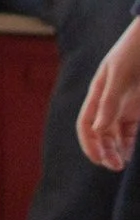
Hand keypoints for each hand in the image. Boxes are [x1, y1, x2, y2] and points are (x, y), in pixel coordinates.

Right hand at [81, 16, 139, 169]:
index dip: (89, 143)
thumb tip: (97, 130)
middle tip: (115, 166)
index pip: (86, 124)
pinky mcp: (139, 108)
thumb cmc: (134, 53)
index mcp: (98, 93)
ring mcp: (125, 105)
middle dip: (104, 150)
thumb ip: (109, 103)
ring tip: (123, 163)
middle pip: (101, 133)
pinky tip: (132, 153)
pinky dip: (130, 143)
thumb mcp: (120, 76)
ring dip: (117, 149)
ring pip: (116, 134)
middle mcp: (109, 102)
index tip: (99, 160)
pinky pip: (131, 130)